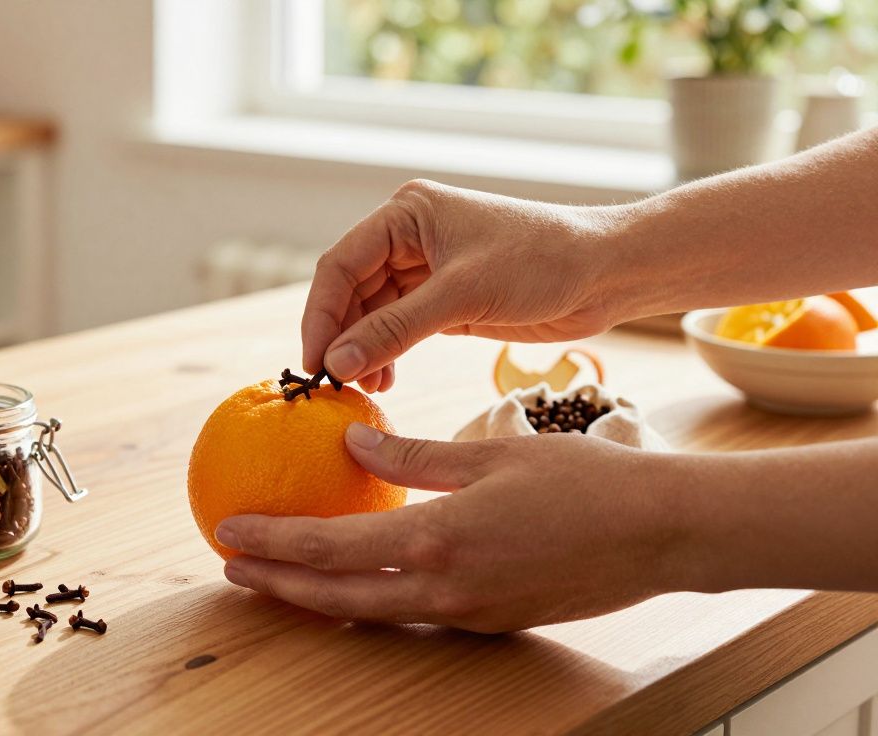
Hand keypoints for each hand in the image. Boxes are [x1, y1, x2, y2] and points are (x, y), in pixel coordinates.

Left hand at [215, 425, 693, 632]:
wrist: (663, 535)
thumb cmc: (586, 484)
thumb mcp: (489, 453)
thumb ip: (413, 455)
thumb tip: (353, 443)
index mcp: (437, 540)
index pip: (329, 549)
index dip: (273, 544)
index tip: (229, 533)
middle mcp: (444, 589)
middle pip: (336, 598)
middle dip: (277, 586)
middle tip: (232, 569)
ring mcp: (469, 614)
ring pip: (371, 614)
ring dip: (318, 599)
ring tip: (280, 580)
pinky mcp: (491, 621)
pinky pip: (414, 615)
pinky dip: (371, 601)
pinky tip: (359, 581)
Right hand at [303, 179, 619, 389]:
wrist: (605, 274)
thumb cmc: (541, 263)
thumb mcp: (462, 295)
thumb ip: (395, 329)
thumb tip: (337, 364)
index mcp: (405, 214)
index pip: (340, 265)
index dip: (321, 316)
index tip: (315, 365)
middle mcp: (408, 237)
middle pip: (349, 291)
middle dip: (340, 338)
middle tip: (333, 386)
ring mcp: (424, 269)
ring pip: (370, 313)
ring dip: (361, 351)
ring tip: (362, 390)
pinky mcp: (443, 299)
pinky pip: (396, 328)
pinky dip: (385, 355)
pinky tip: (383, 381)